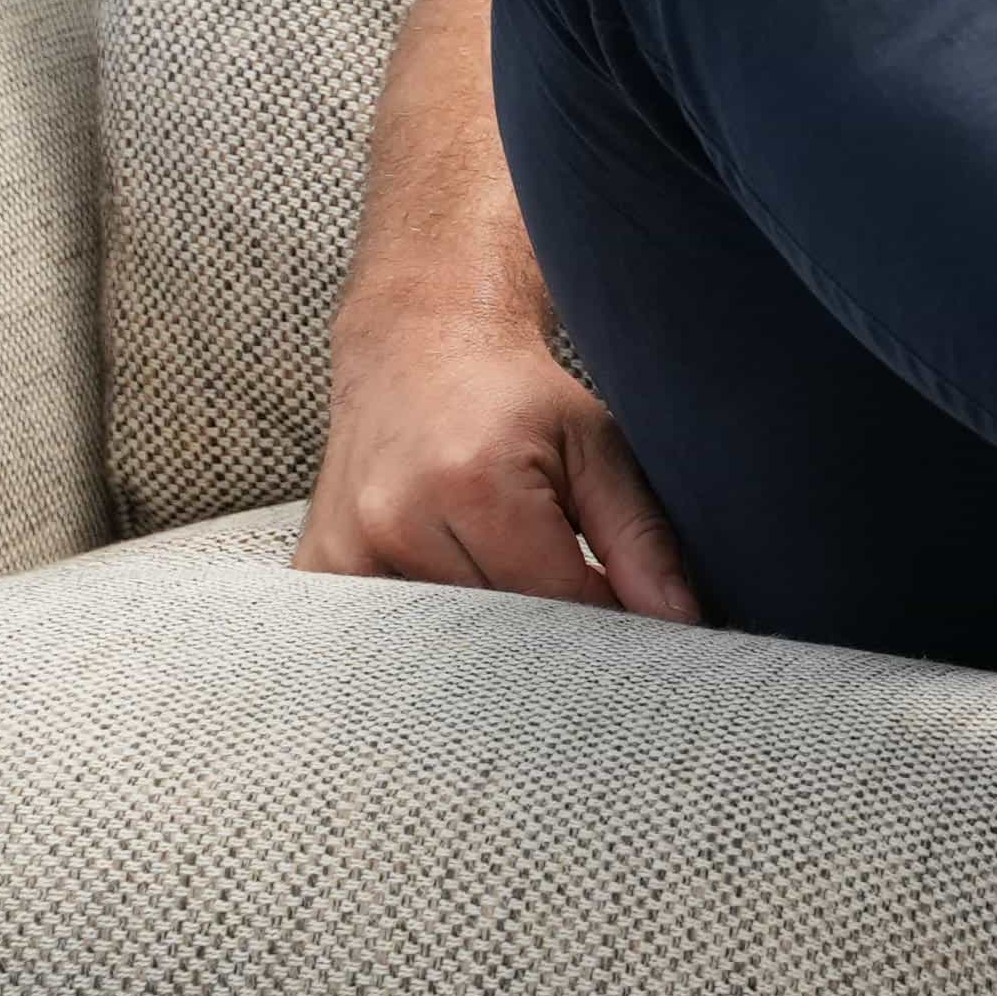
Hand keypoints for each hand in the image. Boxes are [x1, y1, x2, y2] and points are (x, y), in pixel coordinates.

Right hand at [294, 297, 701, 615]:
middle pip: (495, 633)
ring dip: (484, 641)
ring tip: (513, 598)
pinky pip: (384, 639)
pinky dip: (426, 639)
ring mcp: (346, 551)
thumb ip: (639, 536)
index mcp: (474, 483)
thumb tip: (678, 620)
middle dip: (546, 639)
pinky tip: (453, 612)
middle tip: (574, 616)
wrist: (414, 351)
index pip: (556, 601)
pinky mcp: (319, 570)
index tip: (631, 627)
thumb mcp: (596, 446)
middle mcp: (398, 520)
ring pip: (441, 644)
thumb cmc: (515, 400)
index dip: (602, 624)